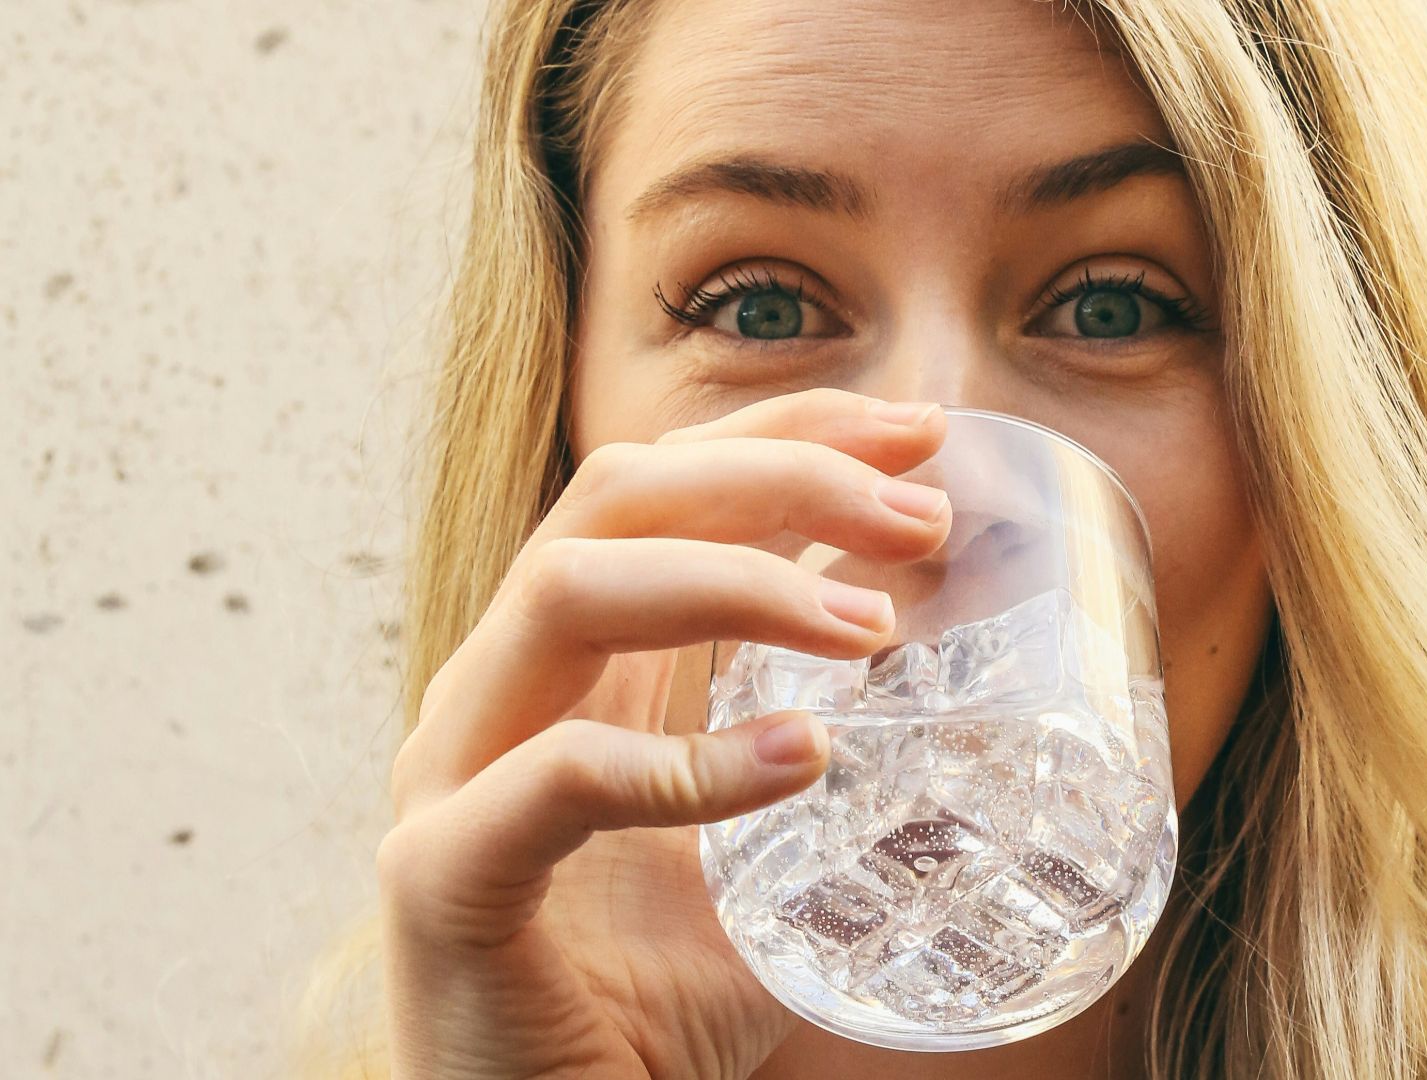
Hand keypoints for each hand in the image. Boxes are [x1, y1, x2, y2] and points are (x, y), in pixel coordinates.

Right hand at [376, 389, 950, 1078]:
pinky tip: (801, 760)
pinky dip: (686, 762)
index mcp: (568, 660)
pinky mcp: (442, 876)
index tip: (917, 433)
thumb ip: (813, 759)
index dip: (786, 432)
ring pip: (567, 591)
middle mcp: (500, 685)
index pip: (665, 484)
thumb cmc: (644, 993)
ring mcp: (454, 771)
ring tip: (875, 629)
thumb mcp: (756, 850)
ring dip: (739, 583)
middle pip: (617, 498)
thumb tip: (969, 704)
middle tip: (919, 518)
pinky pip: (556, 779)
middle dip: (779, 477)